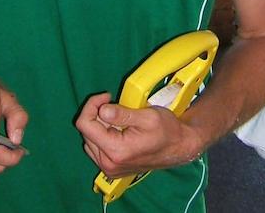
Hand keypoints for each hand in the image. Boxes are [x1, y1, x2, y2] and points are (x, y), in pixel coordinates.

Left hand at [75, 93, 200, 178]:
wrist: (179, 147)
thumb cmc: (166, 130)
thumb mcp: (147, 116)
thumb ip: (122, 114)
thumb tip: (102, 110)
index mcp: (115, 151)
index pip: (85, 124)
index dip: (92, 104)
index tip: (107, 96)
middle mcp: (108, 164)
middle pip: (86, 132)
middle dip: (97, 114)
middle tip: (116, 105)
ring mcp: (110, 168)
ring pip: (89, 140)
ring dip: (100, 125)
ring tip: (119, 118)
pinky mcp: (112, 168)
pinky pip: (96, 148)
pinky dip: (103, 135)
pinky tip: (118, 129)